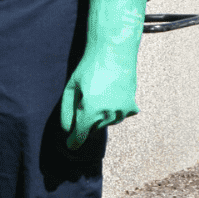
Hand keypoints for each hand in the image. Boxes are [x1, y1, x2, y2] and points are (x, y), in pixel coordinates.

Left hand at [60, 0, 145, 149]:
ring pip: (106, 123)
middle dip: (86, 121)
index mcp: (90, 111)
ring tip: (99, 93)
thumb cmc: (89, 68)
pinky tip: (112, 94)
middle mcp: (107, 115)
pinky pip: (119, 117)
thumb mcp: (71, 87)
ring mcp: (121, 112)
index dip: (73, 142)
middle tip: (85, 99)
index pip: (80, 136)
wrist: (115, 52)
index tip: (70, 145)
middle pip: (92, 129)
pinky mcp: (131, 107)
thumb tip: (67, 129)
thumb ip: (67, 111)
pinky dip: (114, 110)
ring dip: (100, 115)